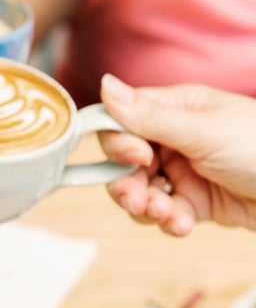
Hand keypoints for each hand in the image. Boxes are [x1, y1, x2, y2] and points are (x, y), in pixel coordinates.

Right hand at [99, 74, 255, 235]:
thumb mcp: (204, 132)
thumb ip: (149, 116)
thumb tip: (104, 84)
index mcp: (176, 110)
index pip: (123, 121)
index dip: (118, 143)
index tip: (134, 158)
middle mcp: (175, 139)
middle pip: (124, 162)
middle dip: (126, 184)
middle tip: (137, 200)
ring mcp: (184, 171)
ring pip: (140, 190)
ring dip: (145, 206)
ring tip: (164, 214)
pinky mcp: (195, 202)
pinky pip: (163, 212)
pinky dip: (168, 220)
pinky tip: (183, 223)